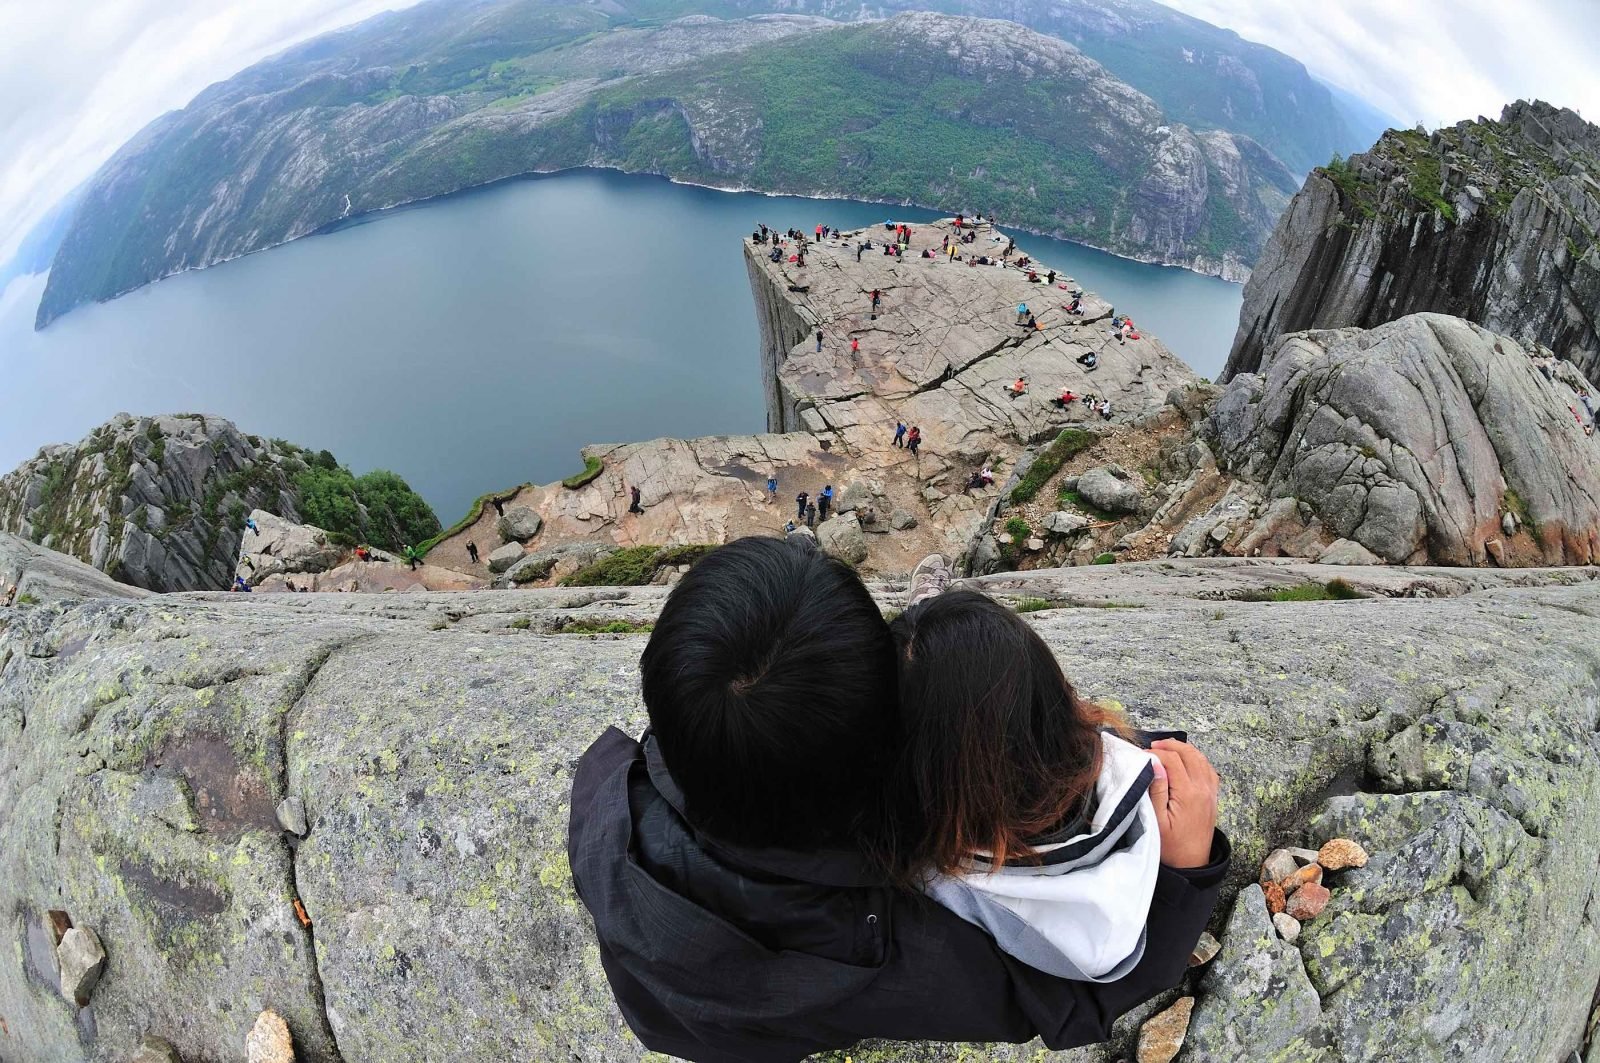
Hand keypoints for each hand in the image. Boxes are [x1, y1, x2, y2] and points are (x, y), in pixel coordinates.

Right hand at [1147, 739, 1219, 868]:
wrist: (1191, 864)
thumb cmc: (1170, 847)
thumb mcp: (1157, 820)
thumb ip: (1156, 790)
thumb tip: (1155, 765)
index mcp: (1188, 794)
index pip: (1173, 760)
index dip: (1156, 753)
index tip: (1142, 755)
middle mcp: (1203, 790)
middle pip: (1189, 754)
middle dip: (1170, 745)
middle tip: (1153, 747)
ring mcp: (1210, 793)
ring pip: (1201, 759)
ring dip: (1184, 750)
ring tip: (1166, 750)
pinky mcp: (1212, 797)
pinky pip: (1209, 770)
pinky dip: (1197, 759)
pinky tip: (1186, 761)